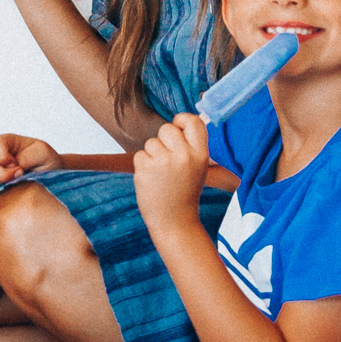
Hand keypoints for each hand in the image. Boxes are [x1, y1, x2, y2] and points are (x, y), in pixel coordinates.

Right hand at [0, 132, 62, 191]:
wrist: (52, 177)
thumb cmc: (46, 161)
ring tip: (21, 184)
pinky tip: (16, 192)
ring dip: (4, 185)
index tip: (19, 166)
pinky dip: (3, 194)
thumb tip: (14, 167)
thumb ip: (27, 156)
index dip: (4, 157)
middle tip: (20, 176)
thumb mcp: (43, 152)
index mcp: (6, 142)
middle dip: (2, 175)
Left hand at [132, 113, 209, 241]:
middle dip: (163, 140)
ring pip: (150, 142)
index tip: (178, 127)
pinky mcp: (145, 169)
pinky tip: (152, 180)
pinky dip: (143, 166)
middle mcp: (183, 156)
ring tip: (162, 175)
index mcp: (200, 154)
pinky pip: (140, 155)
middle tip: (168, 161)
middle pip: (166, 128)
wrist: (174, 222)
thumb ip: (189, 146)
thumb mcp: (197, 168)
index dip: (182, 120)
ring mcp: (163, 162)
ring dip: (152, 155)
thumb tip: (176, 122)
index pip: (193, 122)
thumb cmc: (185, 192)